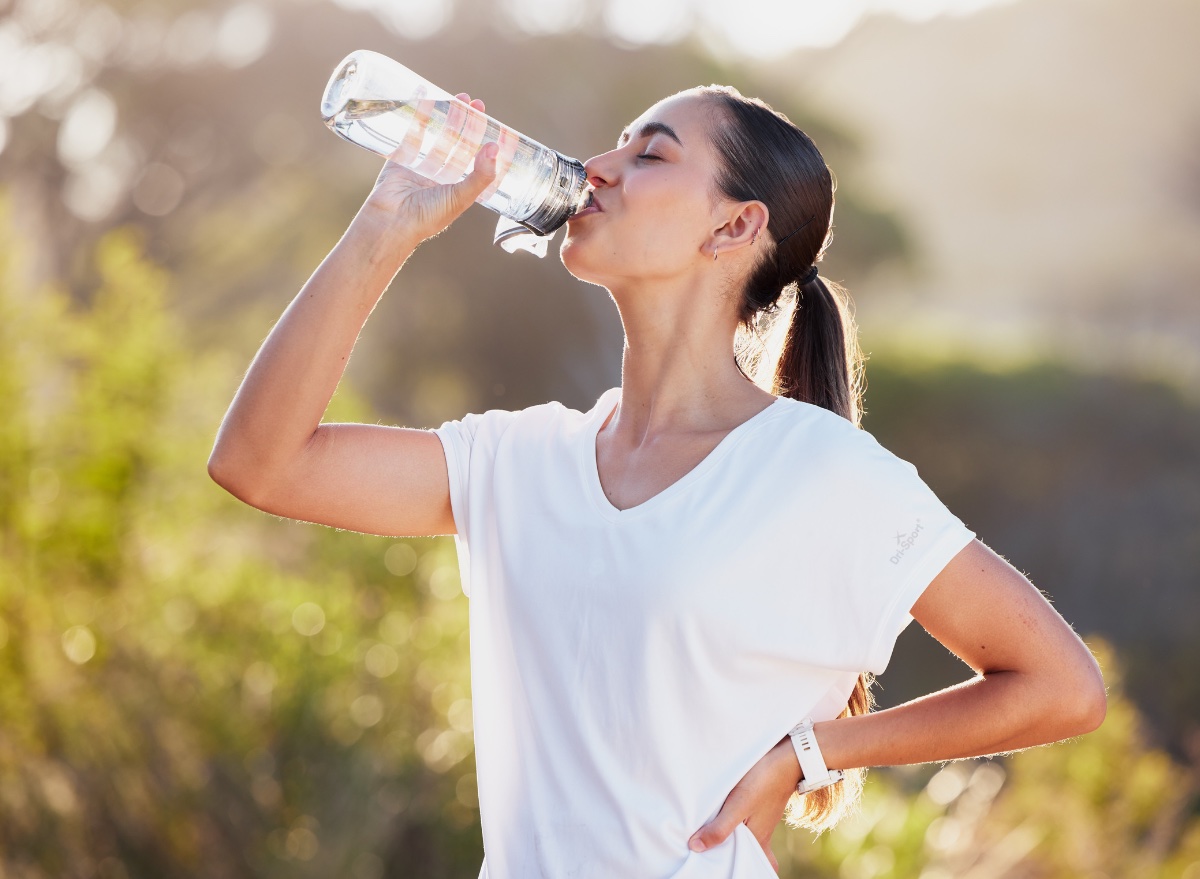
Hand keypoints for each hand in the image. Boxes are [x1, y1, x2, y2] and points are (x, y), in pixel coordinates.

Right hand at [356, 93, 498, 247]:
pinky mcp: (401, 158)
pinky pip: (412, 132)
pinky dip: (419, 115)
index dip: (484, 141)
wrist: (391, 222)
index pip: (476, 159)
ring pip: (438, 135)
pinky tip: (426, 97)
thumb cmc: (428, 216)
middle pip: (458, 143)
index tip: (494, 124)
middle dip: (467, 123)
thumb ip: (481, 175)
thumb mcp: (461, 197)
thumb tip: (494, 148)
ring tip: (458, 98)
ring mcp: (421, 166)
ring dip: (447, 116)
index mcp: (458, 187)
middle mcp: (441, 176)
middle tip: (475, 103)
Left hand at [687, 738, 799, 870]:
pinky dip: (733, 823)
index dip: (732, 866)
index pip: (750, 865)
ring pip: (745, 838)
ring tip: (709, 834)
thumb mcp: (738, 806)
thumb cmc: (763, 782)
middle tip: (710, 852)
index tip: (712, 864)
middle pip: (747, 854)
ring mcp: (761, 820)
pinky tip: (720, 814)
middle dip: (730, 855)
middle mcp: (762, 834)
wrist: (785, 758)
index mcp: (758, 841)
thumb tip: (696, 847)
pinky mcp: (758, 806)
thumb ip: (720, 828)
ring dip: (729, 837)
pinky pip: (745, 822)